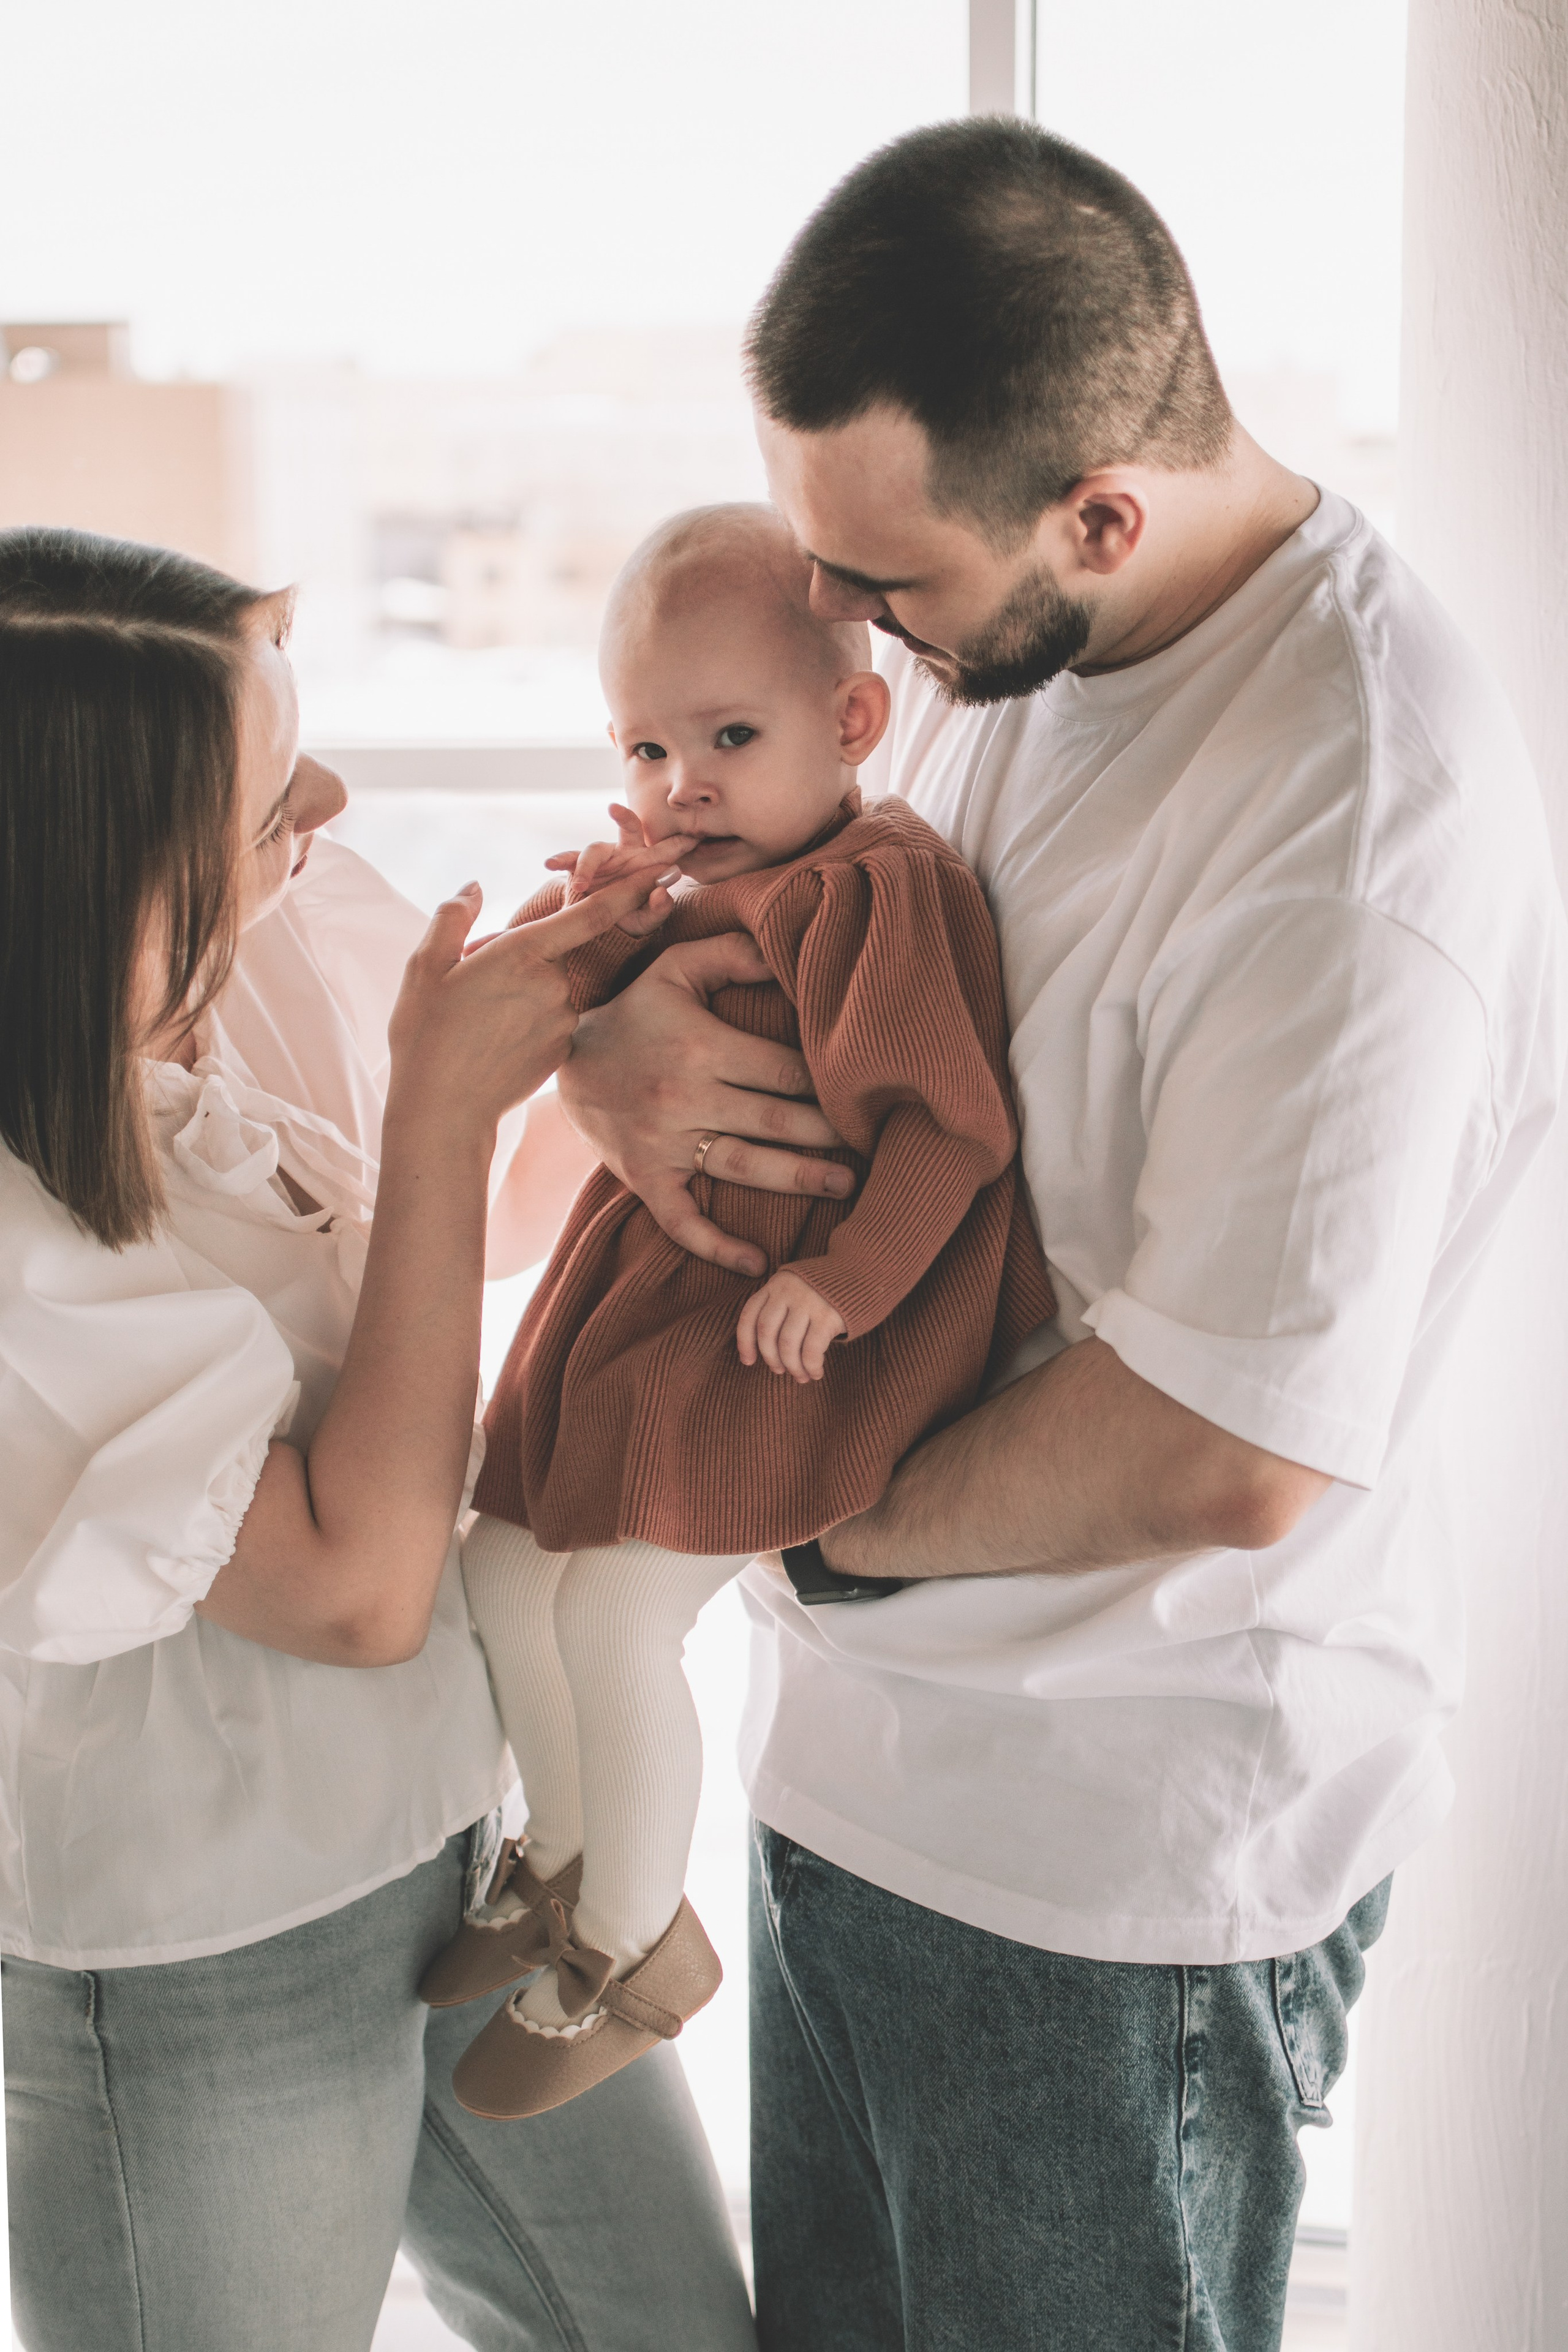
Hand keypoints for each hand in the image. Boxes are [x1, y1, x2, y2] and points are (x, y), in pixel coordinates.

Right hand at [387, 876, 653, 1139]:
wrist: (442, 1110)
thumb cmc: (426, 1035)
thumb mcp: (425, 966)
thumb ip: (453, 918)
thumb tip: (474, 887)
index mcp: (525, 954)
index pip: (591, 914)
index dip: (626, 890)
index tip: (655, 872)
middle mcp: (555, 985)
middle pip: (550, 954)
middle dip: (519, 961)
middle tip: (474, 988)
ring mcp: (563, 1021)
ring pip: (549, 989)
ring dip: (522, 993)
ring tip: (478, 1022)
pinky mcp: (564, 1050)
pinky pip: (551, 1020)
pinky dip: (528, 1022)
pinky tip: (494, 1043)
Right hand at [543, 804, 695, 937]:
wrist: (602, 930)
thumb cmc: (631, 919)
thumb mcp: (647, 921)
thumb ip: (658, 910)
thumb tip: (663, 892)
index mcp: (648, 864)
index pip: (666, 849)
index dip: (679, 841)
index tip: (693, 837)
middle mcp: (625, 855)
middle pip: (628, 829)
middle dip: (624, 817)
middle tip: (615, 809)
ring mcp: (602, 860)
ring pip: (594, 849)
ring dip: (586, 865)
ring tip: (579, 885)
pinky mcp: (579, 869)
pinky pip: (568, 861)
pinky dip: (559, 861)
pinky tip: (550, 864)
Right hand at [557, 932, 855, 1275]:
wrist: (561, 1062)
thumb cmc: (634, 1012)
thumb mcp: (674, 968)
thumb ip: (730, 955)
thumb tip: (786, 955)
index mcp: (700, 1046)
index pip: (781, 1068)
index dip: (826, 1082)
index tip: (866, 1092)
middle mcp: (684, 1097)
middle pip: (773, 1119)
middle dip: (829, 1132)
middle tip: (875, 1145)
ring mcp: (664, 1143)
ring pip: (742, 1166)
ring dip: (796, 1178)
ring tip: (843, 1185)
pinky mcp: (645, 1178)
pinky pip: (682, 1221)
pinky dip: (717, 1246)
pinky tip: (757, 1263)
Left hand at [737, 1269, 846, 1382]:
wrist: (863, 1271)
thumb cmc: (827, 1289)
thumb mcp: (797, 1288)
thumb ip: (780, 1308)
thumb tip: (765, 1351)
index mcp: (775, 1284)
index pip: (749, 1316)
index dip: (745, 1343)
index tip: (748, 1361)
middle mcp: (788, 1291)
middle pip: (767, 1333)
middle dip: (771, 1359)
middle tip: (780, 1371)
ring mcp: (808, 1302)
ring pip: (788, 1345)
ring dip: (793, 1367)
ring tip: (802, 1376)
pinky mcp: (828, 1315)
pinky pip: (811, 1350)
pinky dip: (811, 1367)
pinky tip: (816, 1372)